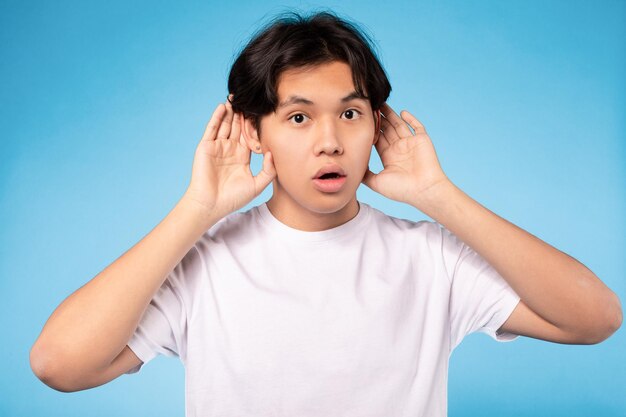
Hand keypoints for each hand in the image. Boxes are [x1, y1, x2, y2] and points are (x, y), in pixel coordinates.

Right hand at [183, 95, 275, 219]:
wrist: (211, 205)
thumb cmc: (233, 198)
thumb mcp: (257, 185)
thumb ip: (268, 170)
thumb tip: (272, 152)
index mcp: (242, 157)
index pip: (249, 136)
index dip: (255, 125)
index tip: (263, 112)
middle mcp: (230, 149)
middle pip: (237, 127)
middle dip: (243, 114)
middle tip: (250, 98)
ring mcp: (217, 147)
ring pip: (225, 124)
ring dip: (230, 111)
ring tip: (236, 97)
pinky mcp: (206, 146)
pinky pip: (212, 128)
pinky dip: (217, 117)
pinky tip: (223, 106)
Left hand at [362, 103, 449, 207]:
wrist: (423, 191)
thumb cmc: (402, 190)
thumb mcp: (377, 183)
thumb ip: (365, 175)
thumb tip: (353, 168)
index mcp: (389, 156)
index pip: (377, 138)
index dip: (370, 129)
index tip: (361, 120)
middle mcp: (399, 148)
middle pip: (387, 129)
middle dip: (378, 118)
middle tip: (370, 106)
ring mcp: (410, 143)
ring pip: (399, 124)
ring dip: (390, 115)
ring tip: (381, 103)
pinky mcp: (422, 140)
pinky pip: (416, 126)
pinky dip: (410, 118)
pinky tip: (402, 112)